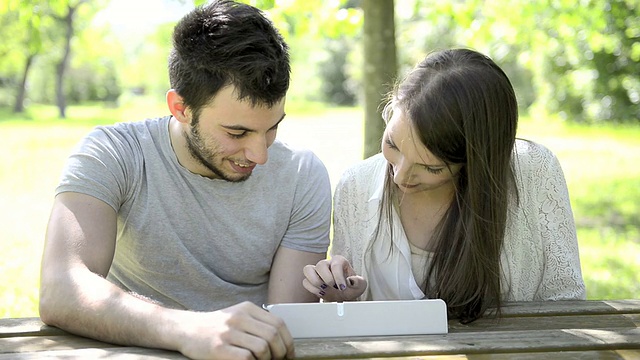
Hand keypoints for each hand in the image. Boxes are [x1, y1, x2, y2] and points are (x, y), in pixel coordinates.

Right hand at [177, 301, 293, 359]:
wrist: (186, 329)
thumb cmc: (215, 327)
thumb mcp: (237, 316)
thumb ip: (257, 323)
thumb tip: (282, 342)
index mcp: (247, 308)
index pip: (278, 324)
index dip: (288, 342)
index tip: (289, 354)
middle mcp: (239, 317)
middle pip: (272, 336)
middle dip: (280, 353)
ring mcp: (228, 332)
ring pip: (262, 348)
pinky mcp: (219, 348)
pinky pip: (246, 358)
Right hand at [302, 255, 366, 301]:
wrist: (344, 295)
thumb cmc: (351, 288)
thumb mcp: (360, 285)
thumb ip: (359, 282)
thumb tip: (351, 281)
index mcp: (339, 261)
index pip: (336, 265)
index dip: (338, 277)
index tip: (342, 287)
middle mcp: (327, 263)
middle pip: (320, 265)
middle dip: (327, 279)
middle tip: (334, 288)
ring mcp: (317, 271)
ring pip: (308, 270)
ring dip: (315, 282)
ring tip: (324, 290)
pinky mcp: (311, 279)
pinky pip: (305, 281)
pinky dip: (312, 289)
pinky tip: (321, 293)